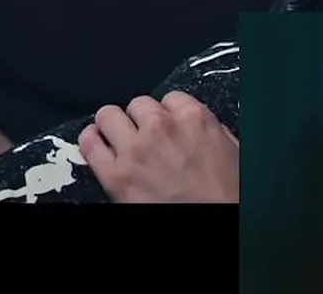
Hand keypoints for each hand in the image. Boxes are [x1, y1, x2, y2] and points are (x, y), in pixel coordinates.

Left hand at [77, 91, 238, 202]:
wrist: (216, 223)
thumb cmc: (229, 196)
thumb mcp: (232, 152)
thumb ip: (209, 131)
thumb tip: (195, 125)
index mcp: (194, 119)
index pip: (170, 98)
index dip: (167, 114)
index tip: (168, 126)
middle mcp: (161, 128)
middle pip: (138, 104)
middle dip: (141, 120)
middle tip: (146, 137)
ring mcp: (135, 150)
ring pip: (108, 115)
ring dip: (113, 126)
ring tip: (117, 137)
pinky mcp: (115, 176)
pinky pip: (90, 144)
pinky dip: (91, 141)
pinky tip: (96, 144)